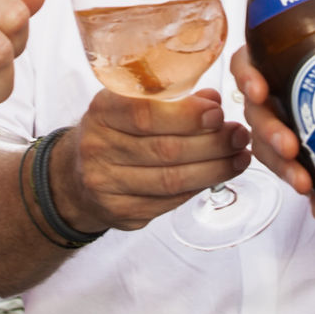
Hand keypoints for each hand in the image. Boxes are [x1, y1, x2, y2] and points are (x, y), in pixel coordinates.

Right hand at [49, 88, 251, 232]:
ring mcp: (106, 185)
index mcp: (101, 112)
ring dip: (214, 169)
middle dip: (212, 143)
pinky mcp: (119, 212)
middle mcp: (98, 148)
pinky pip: (169, 202)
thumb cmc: (112, 132)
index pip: (144, 113)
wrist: (74, 177)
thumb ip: (168, 100)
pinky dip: (199, 187)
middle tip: (240, 134)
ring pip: (171, 180)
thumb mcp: (128, 105)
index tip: (218, 112)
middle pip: (165, 150)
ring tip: (240, 156)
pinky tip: (218, 176)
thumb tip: (213, 100)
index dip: (186, 115)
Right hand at [229, 41, 314, 221]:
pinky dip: (303, 187)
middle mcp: (273, 101)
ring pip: (265, 149)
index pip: (247, 65)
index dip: (245, 76)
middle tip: (289, 146)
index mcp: (280, 68)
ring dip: (280, 166)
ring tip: (303, 182)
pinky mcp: (293, 162)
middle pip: (254, 113)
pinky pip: (288, 176)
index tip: (259, 91)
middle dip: (268, 132)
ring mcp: (279, 132)